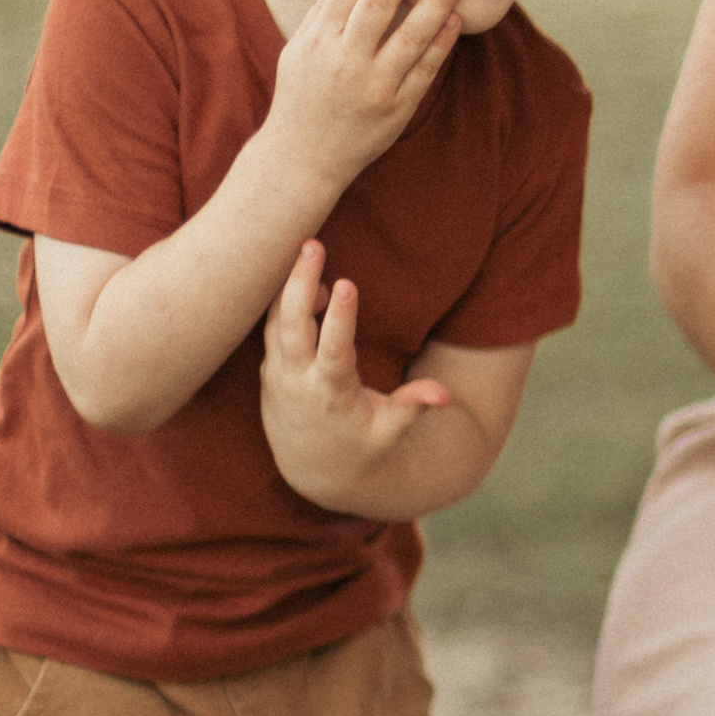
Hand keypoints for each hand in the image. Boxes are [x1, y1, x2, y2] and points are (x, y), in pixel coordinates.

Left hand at [260, 243, 452, 510]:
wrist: (313, 472)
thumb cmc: (361, 445)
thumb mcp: (390, 433)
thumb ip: (413, 408)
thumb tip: (445, 397)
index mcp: (331, 395)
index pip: (333, 352)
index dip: (339, 318)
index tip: (347, 282)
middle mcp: (297, 382)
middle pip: (292, 326)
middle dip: (301, 283)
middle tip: (313, 244)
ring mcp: (278, 374)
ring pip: (276, 321)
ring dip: (288, 285)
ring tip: (309, 249)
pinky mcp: (269, 367)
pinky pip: (270, 326)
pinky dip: (282, 300)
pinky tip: (302, 276)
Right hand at [261, 0, 464, 198]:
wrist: (302, 158)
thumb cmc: (302, 96)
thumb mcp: (300, 49)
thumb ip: (324, 7)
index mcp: (317, 43)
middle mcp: (344, 63)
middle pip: (376, 8)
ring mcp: (373, 88)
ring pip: (408, 39)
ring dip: (433, 5)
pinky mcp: (397, 110)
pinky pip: (424, 72)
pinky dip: (440, 45)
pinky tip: (455, 19)